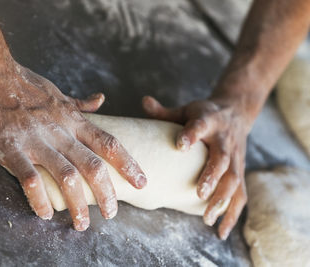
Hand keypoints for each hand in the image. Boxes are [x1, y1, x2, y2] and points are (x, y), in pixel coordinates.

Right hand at [0, 60, 146, 230]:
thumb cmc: (24, 84)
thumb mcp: (58, 93)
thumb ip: (80, 103)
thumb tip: (101, 99)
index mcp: (72, 120)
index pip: (108, 143)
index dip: (127, 164)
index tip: (141, 182)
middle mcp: (59, 132)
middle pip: (93, 166)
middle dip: (107, 192)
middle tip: (112, 213)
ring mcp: (36, 141)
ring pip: (66, 176)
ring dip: (78, 203)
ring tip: (82, 224)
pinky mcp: (10, 149)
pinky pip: (29, 178)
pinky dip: (39, 199)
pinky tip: (45, 213)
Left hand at [142, 95, 247, 239]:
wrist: (236, 113)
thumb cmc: (204, 115)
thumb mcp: (186, 109)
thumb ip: (165, 112)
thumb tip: (143, 101)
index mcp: (209, 121)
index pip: (200, 126)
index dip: (191, 135)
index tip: (180, 145)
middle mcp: (224, 140)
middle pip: (222, 159)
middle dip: (211, 176)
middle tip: (198, 193)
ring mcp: (235, 157)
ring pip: (233, 180)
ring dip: (222, 200)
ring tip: (206, 218)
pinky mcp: (240, 171)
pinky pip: (240, 194)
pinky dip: (233, 213)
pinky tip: (221, 230)